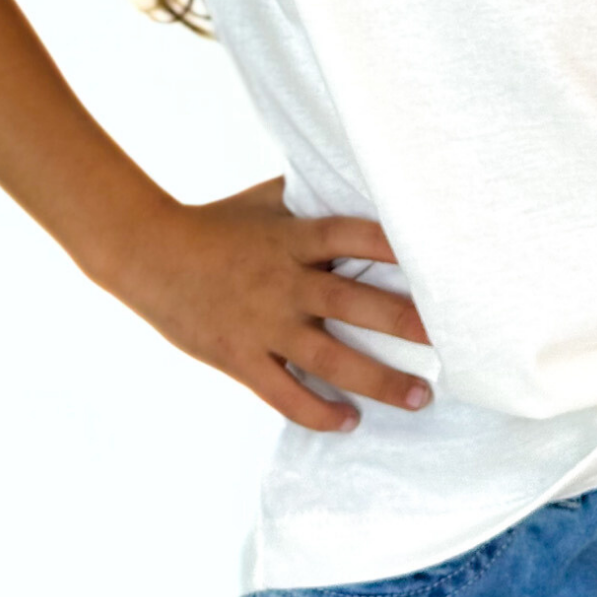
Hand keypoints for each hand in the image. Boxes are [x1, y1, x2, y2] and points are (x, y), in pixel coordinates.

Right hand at [109, 173, 434, 432]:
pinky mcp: (242, 359)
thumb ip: (310, 196)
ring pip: (329, 359)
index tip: (436, 257)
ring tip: (419, 395)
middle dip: (402, 322)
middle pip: (352, 303)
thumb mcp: (266, 200)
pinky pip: (285, 395)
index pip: (351, 236)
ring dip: (378, 380)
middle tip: (446, 339)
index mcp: (291, 238)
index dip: (392, 244)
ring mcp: (263, 325)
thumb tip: (357, 174)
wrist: (150, 256)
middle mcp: (283, 282)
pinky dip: (319, 412)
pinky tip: (350, 421)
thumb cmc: (216, 223)